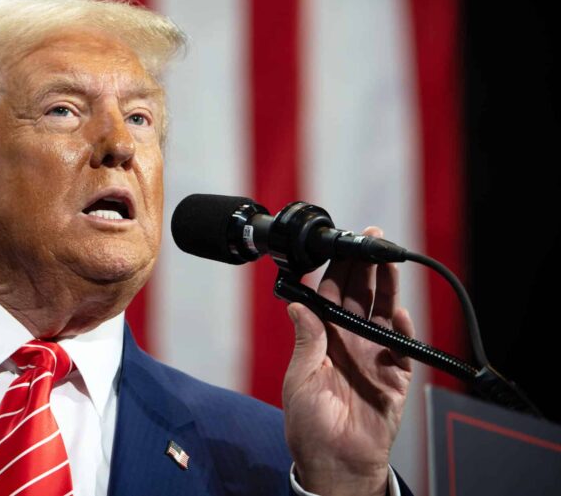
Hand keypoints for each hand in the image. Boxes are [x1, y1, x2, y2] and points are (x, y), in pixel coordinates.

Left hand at [283, 227, 413, 495]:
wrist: (336, 461)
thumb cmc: (309, 425)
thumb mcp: (301, 379)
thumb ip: (306, 341)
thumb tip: (298, 305)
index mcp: (323, 339)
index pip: (332, 295)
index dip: (338, 270)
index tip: (341, 245)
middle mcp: (349, 341)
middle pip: (361, 296)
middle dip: (366, 266)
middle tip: (373, 238)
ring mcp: (374, 356)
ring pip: (383, 312)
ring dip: (387, 286)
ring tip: (390, 260)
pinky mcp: (395, 376)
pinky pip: (402, 346)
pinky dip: (402, 327)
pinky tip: (399, 310)